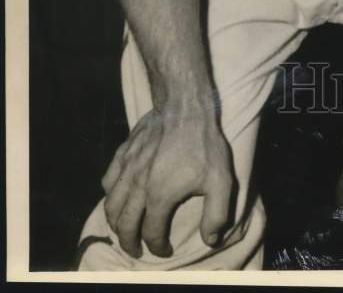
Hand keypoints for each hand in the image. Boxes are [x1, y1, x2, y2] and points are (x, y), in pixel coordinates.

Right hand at [102, 104, 236, 258]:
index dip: (158, 247)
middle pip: (124, 225)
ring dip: (115, 223)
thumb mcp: (221, 181)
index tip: (165, 250)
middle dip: (129, 243)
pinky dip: (109, 195)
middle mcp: (137, 186)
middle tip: (137, 250)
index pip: (152, 233)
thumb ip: (216, 214)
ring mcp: (127, 168)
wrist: (185, 107)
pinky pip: (107, 180)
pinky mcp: (123, 153)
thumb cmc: (203, 144)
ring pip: (110, 205)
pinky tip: (117, 197)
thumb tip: (209, 239)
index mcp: (159, 196)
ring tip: (124, 229)